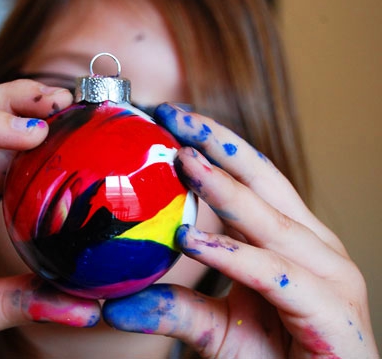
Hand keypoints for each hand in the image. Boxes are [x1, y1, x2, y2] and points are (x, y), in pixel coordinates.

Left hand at [103, 103, 378, 357]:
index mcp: (288, 240)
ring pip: (272, 222)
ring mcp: (329, 277)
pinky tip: (191, 240)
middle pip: (264, 181)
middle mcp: (313, 248)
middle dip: (217, 144)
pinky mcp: (331, 312)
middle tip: (171, 113)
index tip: (165, 117)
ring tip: (182, 161)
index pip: (249, 177)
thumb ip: (172, 310)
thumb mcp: (213, 330)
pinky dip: (234, 256)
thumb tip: (112, 305)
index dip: (211, 145)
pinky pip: (274, 275)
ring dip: (225, 189)